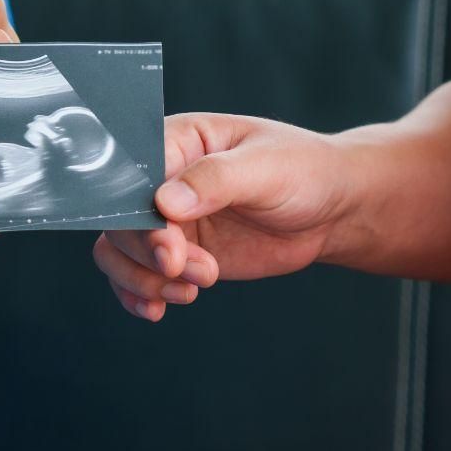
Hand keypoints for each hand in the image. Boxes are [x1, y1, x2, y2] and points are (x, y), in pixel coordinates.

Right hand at [93, 113, 353, 321]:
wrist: (331, 210)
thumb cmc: (303, 171)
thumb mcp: (265, 167)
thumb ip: (215, 179)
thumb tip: (166, 202)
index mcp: (178, 141)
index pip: (134, 176)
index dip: (141, 215)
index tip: (167, 245)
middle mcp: (163, 179)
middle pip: (120, 220)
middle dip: (149, 253)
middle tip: (187, 270)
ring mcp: (169, 219)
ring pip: (119, 251)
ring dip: (144, 280)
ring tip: (189, 291)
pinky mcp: (179, 253)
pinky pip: (137, 275)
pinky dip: (140, 295)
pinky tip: (159, 309)